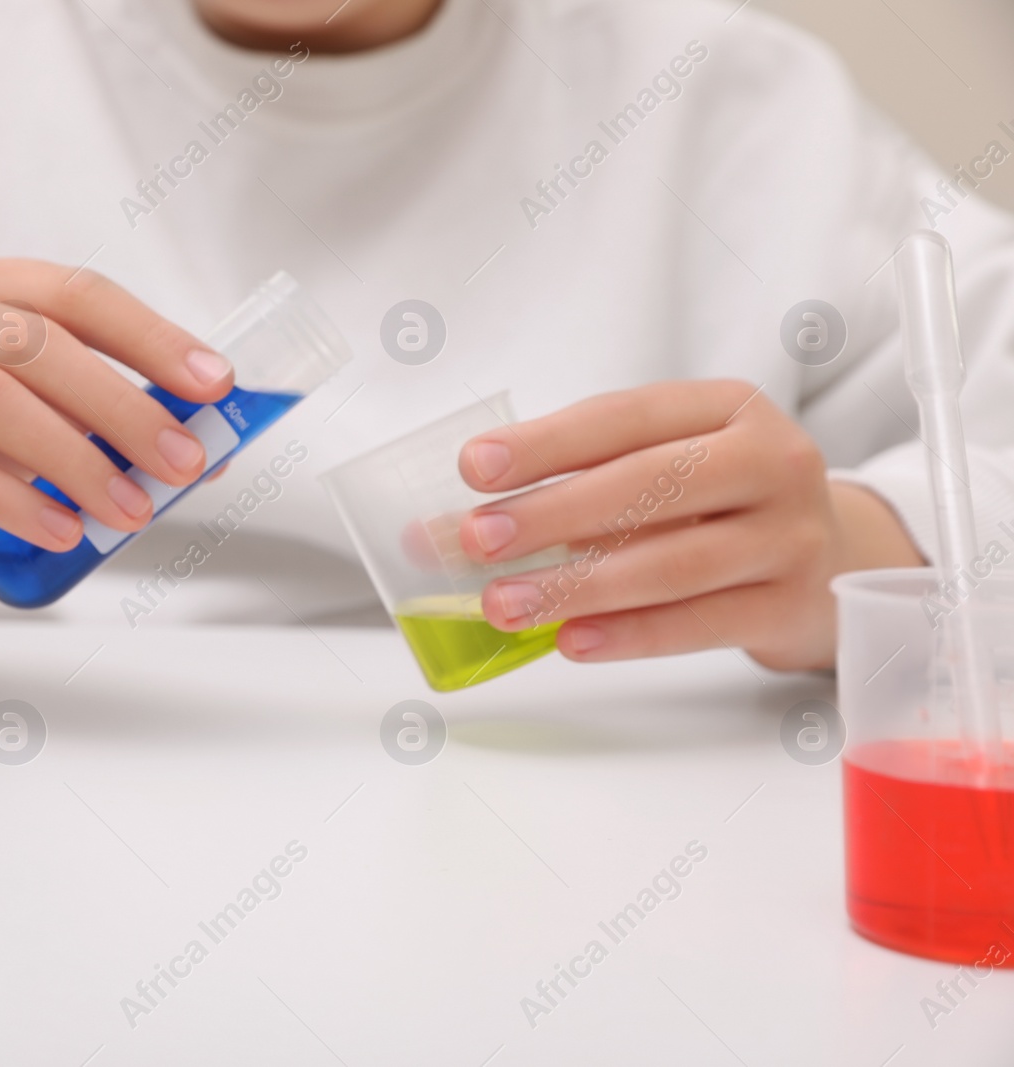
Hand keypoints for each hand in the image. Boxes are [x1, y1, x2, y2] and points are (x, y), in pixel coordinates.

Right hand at [0, 257, 233, 542]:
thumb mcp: (15, 411)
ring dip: (77, 459)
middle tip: (184, 463)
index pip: (72, 292)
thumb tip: (204, 447)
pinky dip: (14, 500)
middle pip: (35, 342)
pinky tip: (60, 530)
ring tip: (131, 511)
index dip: (150, 336)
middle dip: (124, 406)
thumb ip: (93, 416)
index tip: (215, 384)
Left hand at [458, 380, 923, 670]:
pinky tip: (570, 641)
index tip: (475, 467)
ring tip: (506, 603)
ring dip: (578, 586)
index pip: (626, 418)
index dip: (548, 443)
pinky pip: (699, 624)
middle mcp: (772, 461)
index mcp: (728, 408)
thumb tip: (450, 528)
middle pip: (651, 485)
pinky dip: (629, 635)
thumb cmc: (721, 503)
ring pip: (672, 563)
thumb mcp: (668, 466)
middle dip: (554, 513)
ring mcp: (790, 536)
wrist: (837, 559)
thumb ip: (574, 482)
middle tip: (479, 539)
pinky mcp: (791, 606)